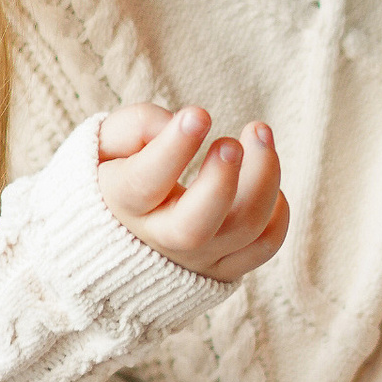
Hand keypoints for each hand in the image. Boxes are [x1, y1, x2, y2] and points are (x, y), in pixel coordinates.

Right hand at [96, 103, 288, 284]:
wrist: (117, 238)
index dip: (175, 147)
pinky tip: (264, 179)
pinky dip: (277, 212)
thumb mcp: (104, 144)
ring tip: (259, 132)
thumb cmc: (117, 174)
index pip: (146, 182)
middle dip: (222, 179)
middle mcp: (159, 239)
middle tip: (231, 141)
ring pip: (243, 231)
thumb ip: (135, 127)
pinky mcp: (224, 267)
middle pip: (196, 227)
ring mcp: (196, 259)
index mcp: (121, 204)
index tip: (199, 115)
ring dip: (264, 177)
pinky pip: (264, 247)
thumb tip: (179, 123)